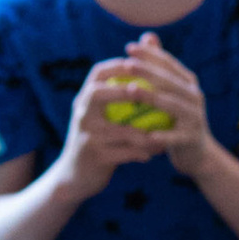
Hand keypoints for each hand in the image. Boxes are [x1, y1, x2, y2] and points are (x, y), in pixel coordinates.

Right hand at [56, 54, 186, 199]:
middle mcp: (82, 114)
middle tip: (150, 93)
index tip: (141, 63)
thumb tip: (139, 74)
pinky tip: (155, 153)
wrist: (75, 176)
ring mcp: (87, 136)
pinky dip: (141, 152)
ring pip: (120, 130)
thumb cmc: (96, 141)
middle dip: (124, 90)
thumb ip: (115, 98)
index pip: (97, 74)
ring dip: (144, 132)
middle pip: (98, 93)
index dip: (118, 65)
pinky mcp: (95, 157)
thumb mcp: (98, 117)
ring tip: (163, 133)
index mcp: (84, 101)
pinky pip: (124, 153)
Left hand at [113, 36, 215, 180]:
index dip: (149, 54)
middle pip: (169, 81)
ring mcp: (195, 117)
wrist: (198, 154)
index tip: (129, 48)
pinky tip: (146, 133)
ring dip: (151, 97)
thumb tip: (147, 36)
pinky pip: (174, 136)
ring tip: (131, 90)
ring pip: (172, 104)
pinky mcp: (192, 138)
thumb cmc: (176, 119)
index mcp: (188, 83)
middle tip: (126, 64)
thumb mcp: (171, 91)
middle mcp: (194, 96)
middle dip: (147, 70)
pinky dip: (162, 135)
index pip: (168, 63)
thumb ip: (160, 66)